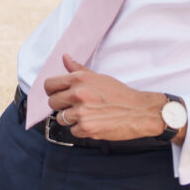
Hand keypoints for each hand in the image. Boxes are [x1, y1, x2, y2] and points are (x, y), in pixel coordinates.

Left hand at [45, 55, 175, 141]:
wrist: (140, 111)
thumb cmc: (120, 94)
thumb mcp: (99, 77)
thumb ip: (78, 69)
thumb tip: (65, 57)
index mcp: (79, 79)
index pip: (49, 85)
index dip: (52, 91)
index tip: (58, 95)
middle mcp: (78, 94)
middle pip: (52, 103)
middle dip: (62, 106)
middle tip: (75, 107)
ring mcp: (81, 112)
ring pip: (61, 118)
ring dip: (71, 119)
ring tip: (87, 114)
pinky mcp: (86, 128)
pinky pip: (73, 131)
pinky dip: (81, 130)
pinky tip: (94, 123)